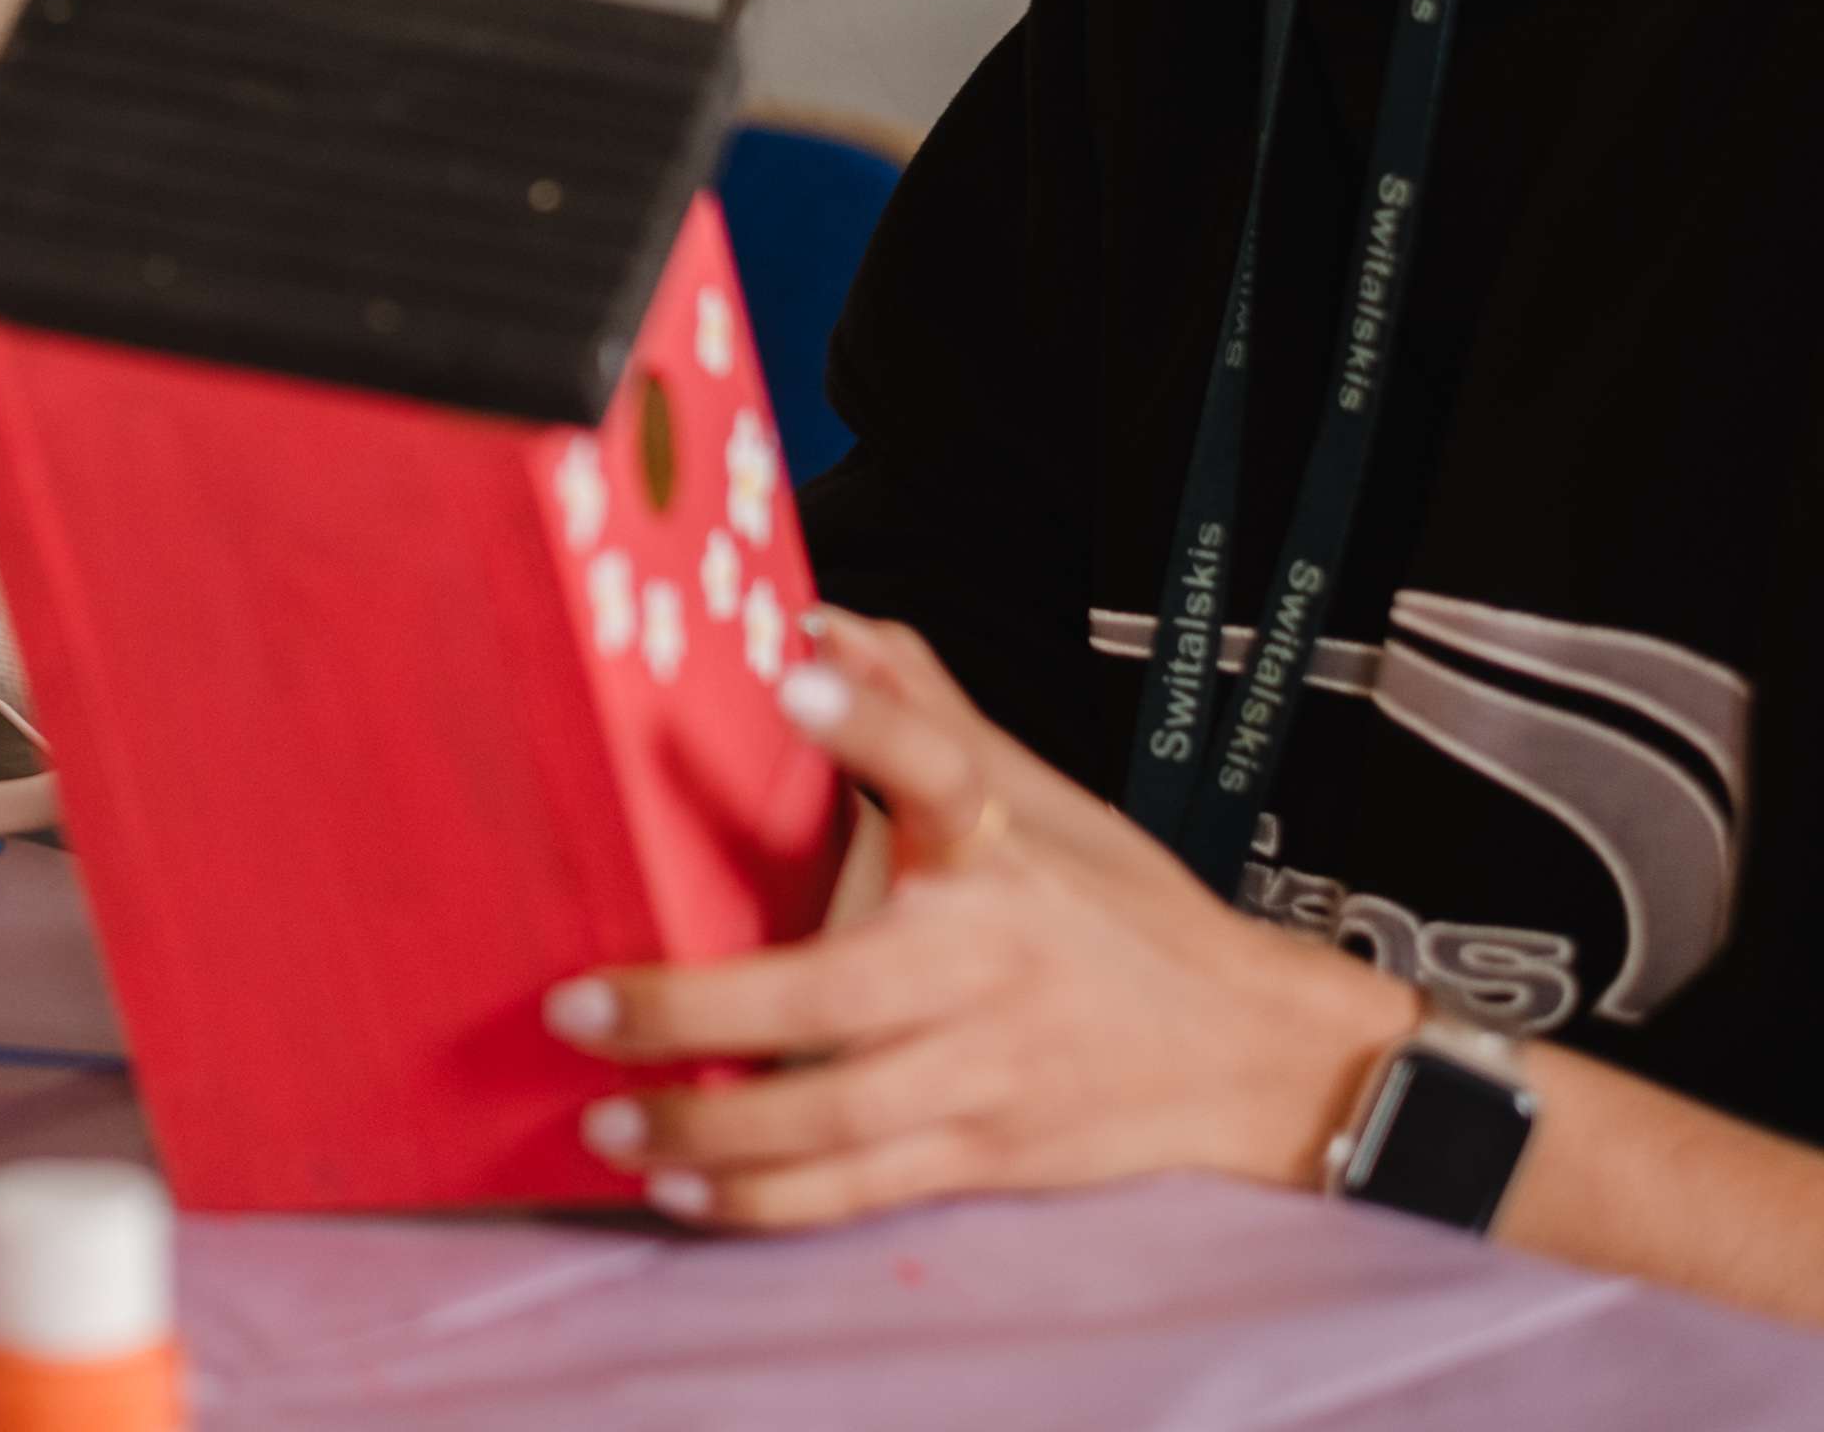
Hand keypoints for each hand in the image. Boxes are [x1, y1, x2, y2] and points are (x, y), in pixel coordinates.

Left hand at [545, 607, 1414, 1226]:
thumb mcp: (1039, 800)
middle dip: (693, 1006)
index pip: (941, 766)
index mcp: (1002, 851)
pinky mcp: (982, 1154)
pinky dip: (766, 1200)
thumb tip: (821, 623)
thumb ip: (923, 715)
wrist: (1245, 1052)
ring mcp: (985, 1071)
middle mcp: (988, 963)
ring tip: (609, 1119)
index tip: (796, 676)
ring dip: (708, 1125)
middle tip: (577, 1006)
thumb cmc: (1118, 911)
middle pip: (831, 992)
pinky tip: (683, 1188)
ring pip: (830, 1114)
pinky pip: (858, 1189)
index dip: (872, 721)